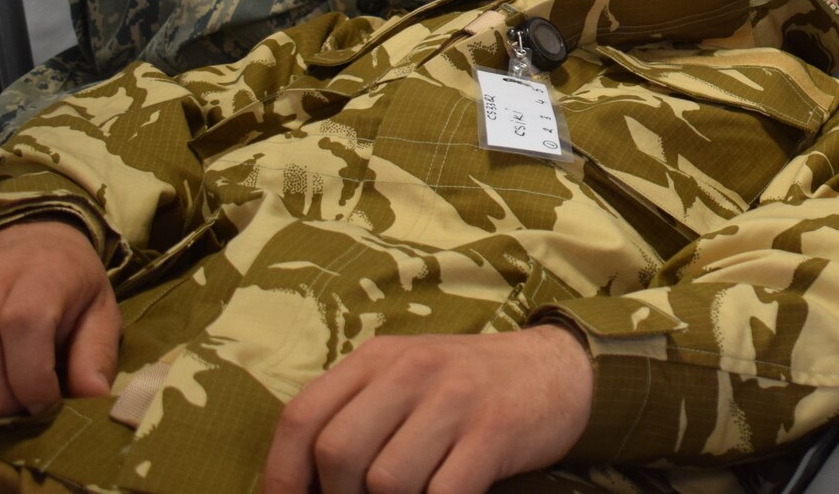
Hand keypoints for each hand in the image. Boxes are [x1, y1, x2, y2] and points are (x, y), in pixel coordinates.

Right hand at [0, 217, 117, 419]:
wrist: (36, 240)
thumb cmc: (74, 284)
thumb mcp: (102, 312)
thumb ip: (96, 355)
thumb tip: (93, 398)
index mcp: (42, 269)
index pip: (22, 324)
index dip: (32, 377)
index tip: (48, 403)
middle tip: (23, 410)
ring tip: (1, 405)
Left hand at [263, 324, 594, 493]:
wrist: (557, 369)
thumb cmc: (467, 388)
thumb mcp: (406, 379)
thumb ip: (357, 414)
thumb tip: (301, 485)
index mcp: (379, 357)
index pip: (302, 416)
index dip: (281, 475)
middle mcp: (413, 370)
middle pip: (339, 453)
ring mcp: (456, 399)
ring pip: (387, 482)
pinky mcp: (495, 431)